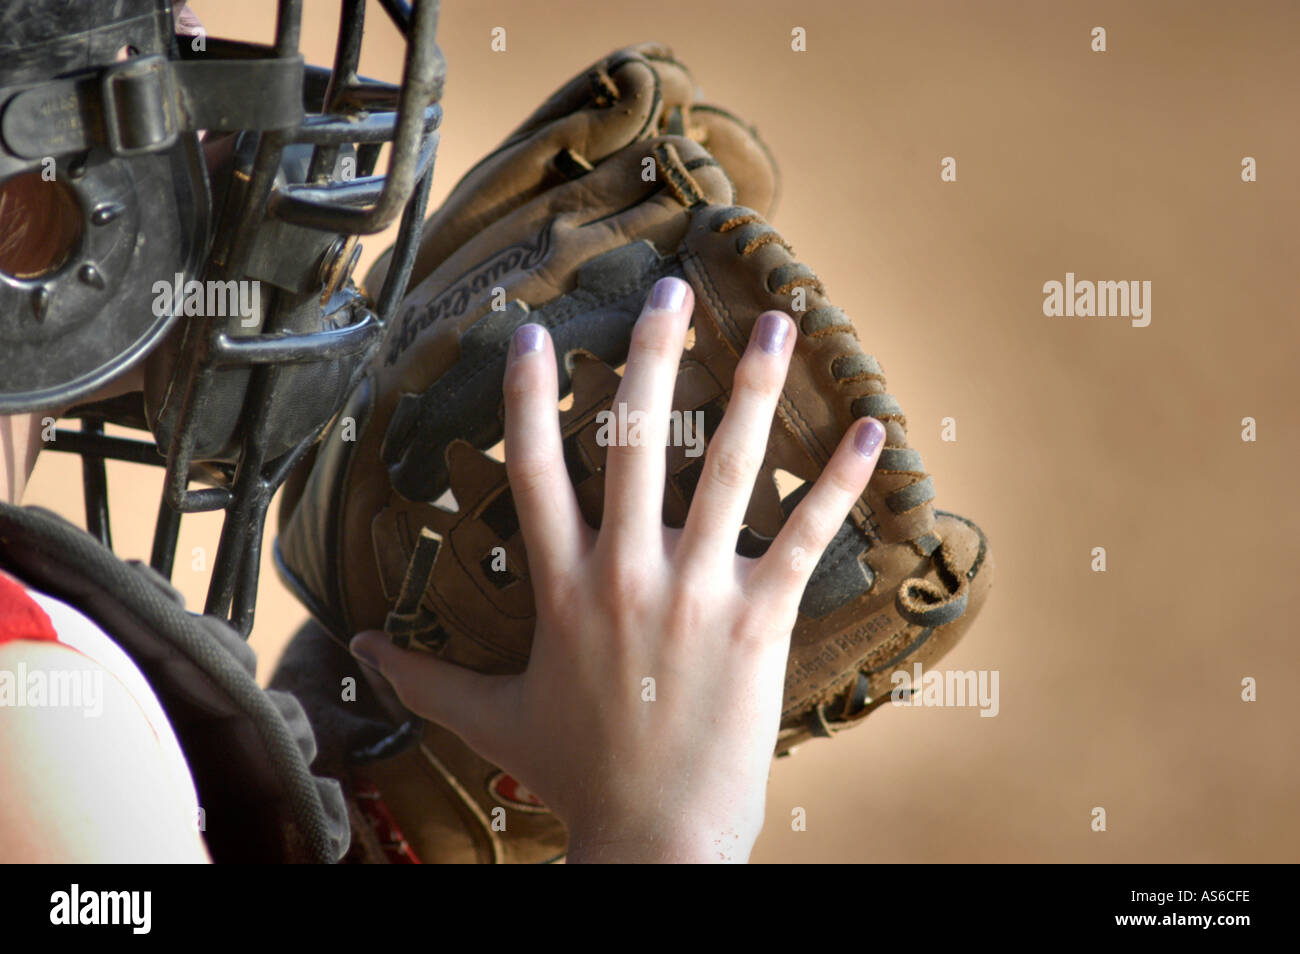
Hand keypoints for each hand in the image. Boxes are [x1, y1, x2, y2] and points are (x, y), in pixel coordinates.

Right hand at [351, 276, 885, 862]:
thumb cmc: (576, 773)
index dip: (532, 396)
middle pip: (638, 440)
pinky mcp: (758, 620)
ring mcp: (696, 591)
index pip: (536, 469)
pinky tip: (873, 428)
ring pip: (730, 467)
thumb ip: (422, 678)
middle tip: (670, 289)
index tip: (537, 333)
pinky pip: (805, 535)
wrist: (655, 837)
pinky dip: (841, 480)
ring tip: (780, 323)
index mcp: (561, 585)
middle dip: (654, 354)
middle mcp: (626, 572)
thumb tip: (357, 647)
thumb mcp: (490, 719)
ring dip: (758, 388)